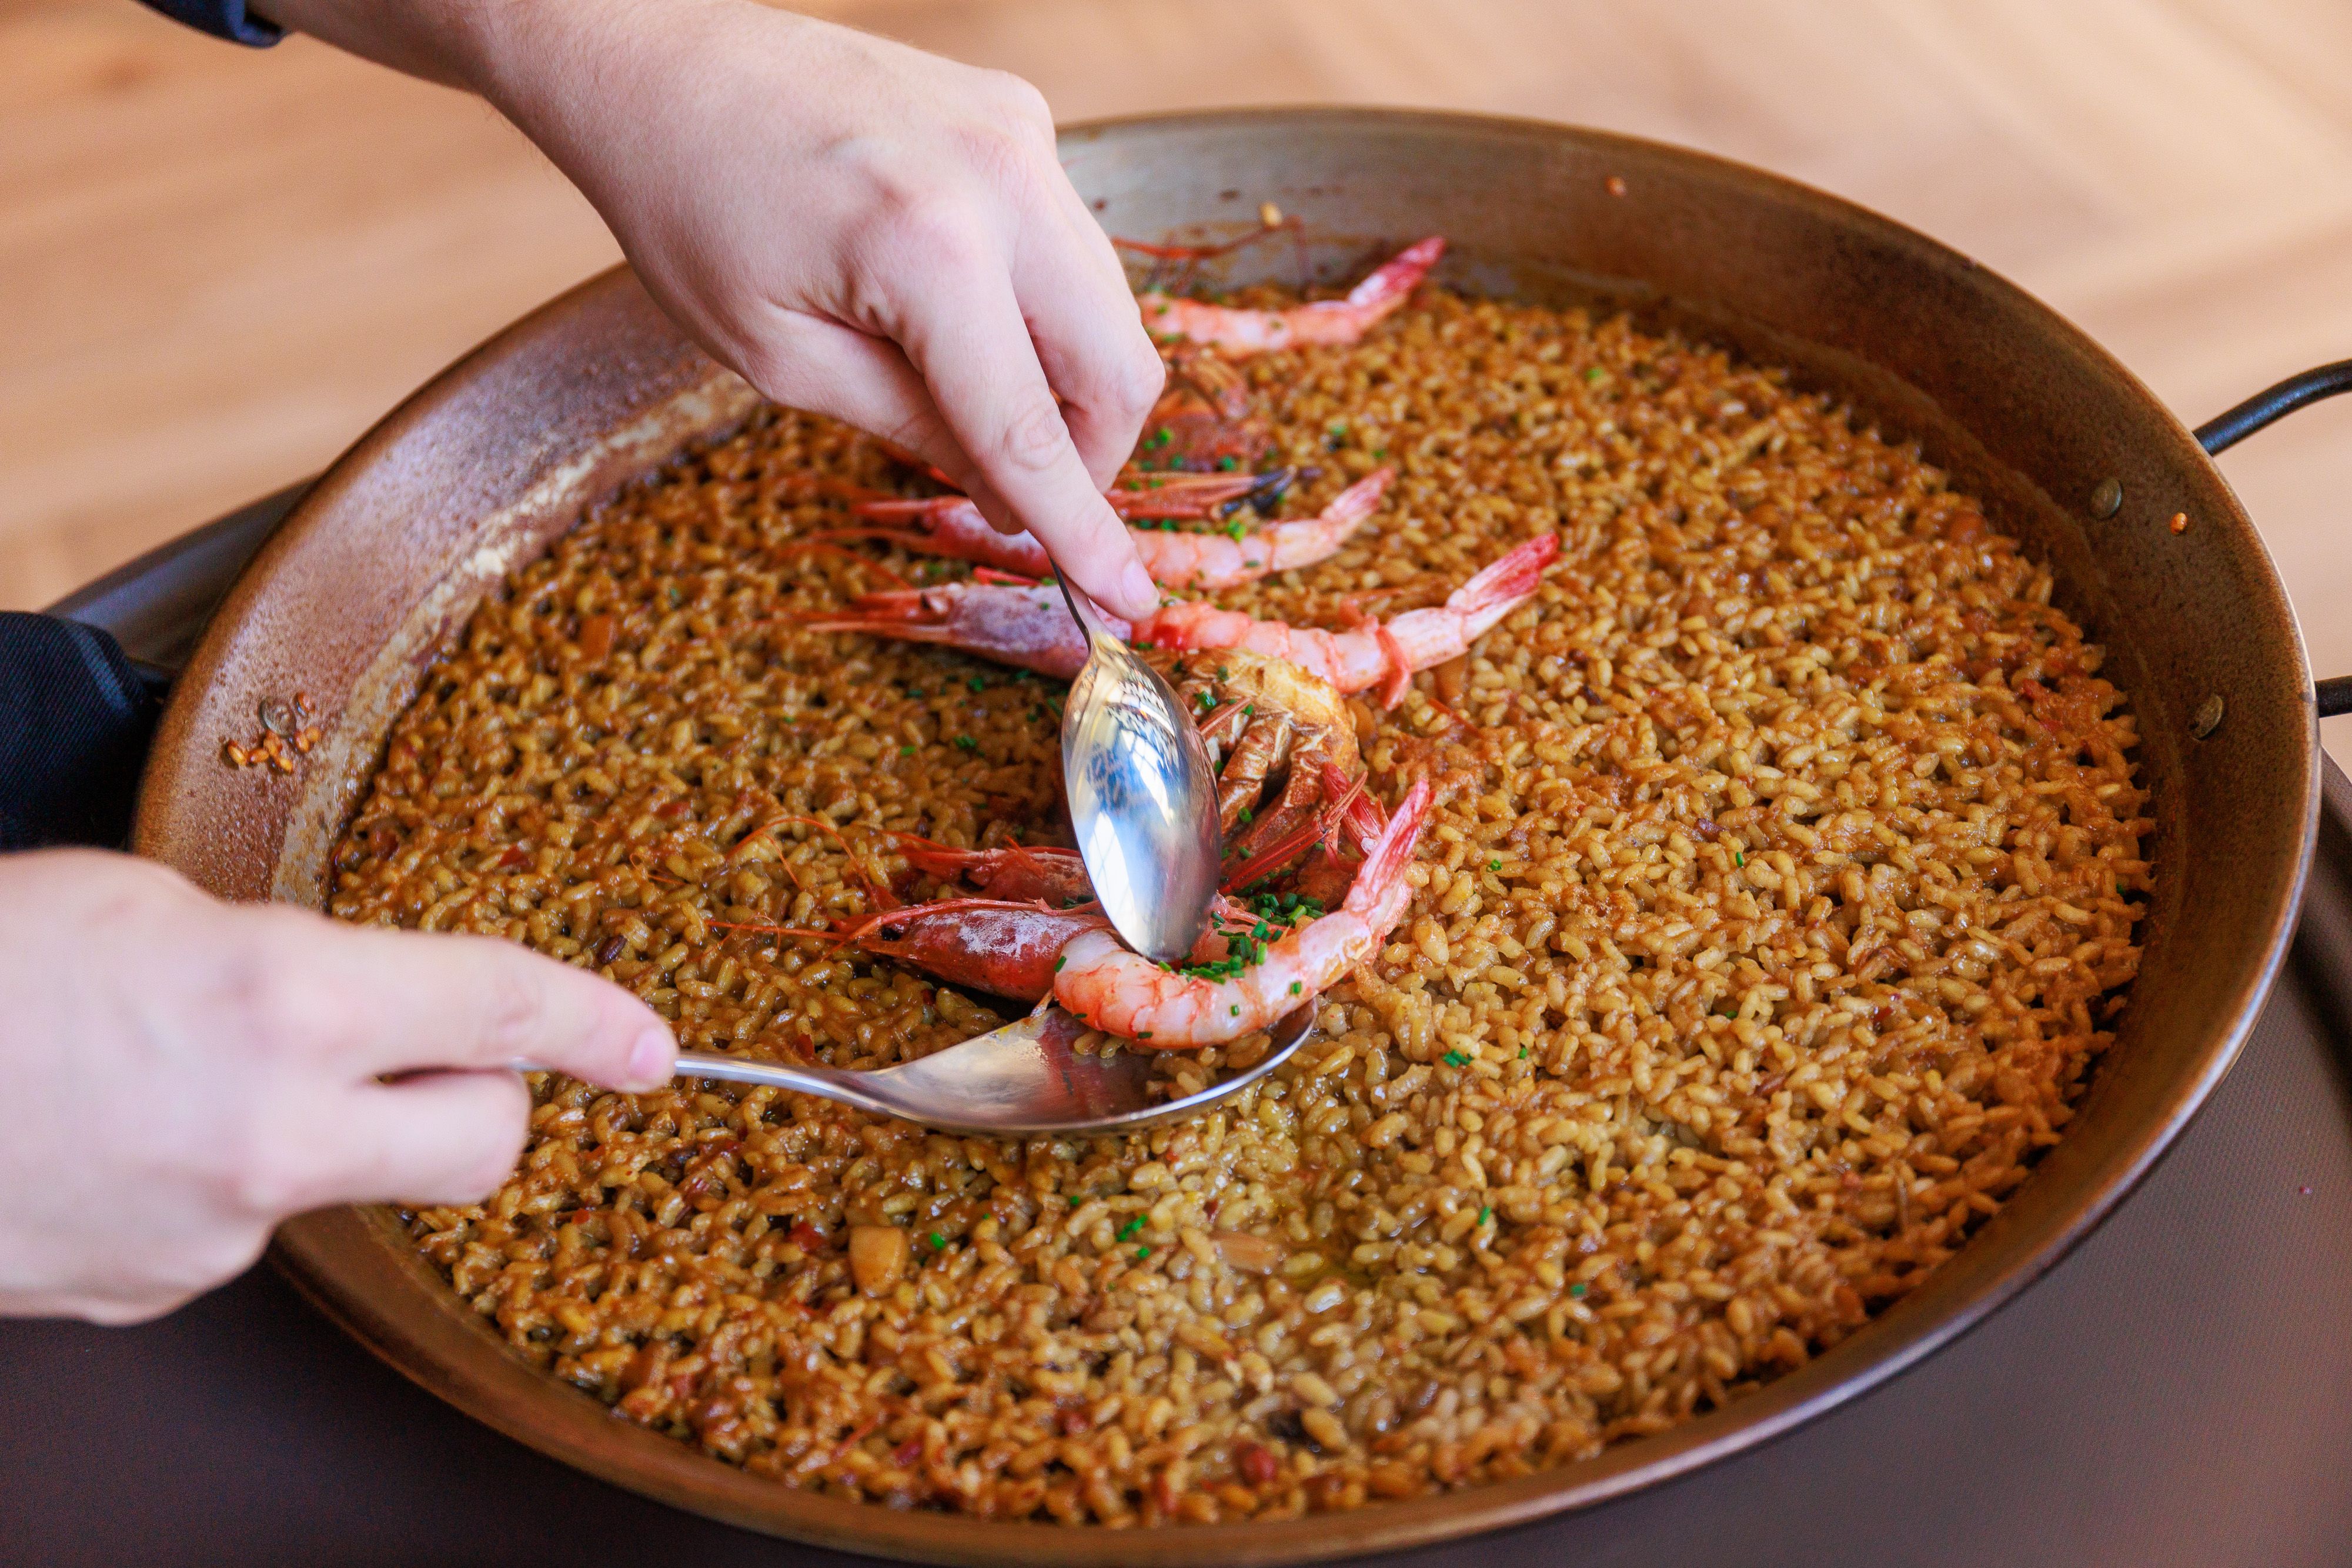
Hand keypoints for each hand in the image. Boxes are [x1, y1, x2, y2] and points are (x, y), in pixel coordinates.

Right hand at [0, 851, 674, 1322]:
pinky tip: (142, 1123)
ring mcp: (217, 1232)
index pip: (496, 1006)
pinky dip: (232, 1170)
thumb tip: (346, 983)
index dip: (593, 1019)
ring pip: (356, 1179)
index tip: (652, 1044)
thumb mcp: (139, 901)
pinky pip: (251, 1222)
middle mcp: (272, 1136)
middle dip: (489, 1093)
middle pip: (484, 1143)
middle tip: (434, 1046)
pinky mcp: (162, 1290)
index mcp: (281, 1005)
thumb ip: (279, 947)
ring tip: (202, 1065)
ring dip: (333, 1124)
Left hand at [263, 0, 1166, 619]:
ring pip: (1108, 305)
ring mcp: (1021, 136)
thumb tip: (1007, 487)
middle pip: (1119, 366)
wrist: (658, 57)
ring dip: (1063, 381)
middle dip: (1089, 456)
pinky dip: (1038, 306)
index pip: (1031, 428)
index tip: (1125, 603)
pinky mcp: (1018, 115)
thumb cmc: (688, 207)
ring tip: (969, 405)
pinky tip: (957, 314)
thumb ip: (909, 426)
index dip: (1081, 529)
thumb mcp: (779, 358)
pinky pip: (1069, 243)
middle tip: (1018, 500)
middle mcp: (1002, 180)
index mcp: (929, 250)